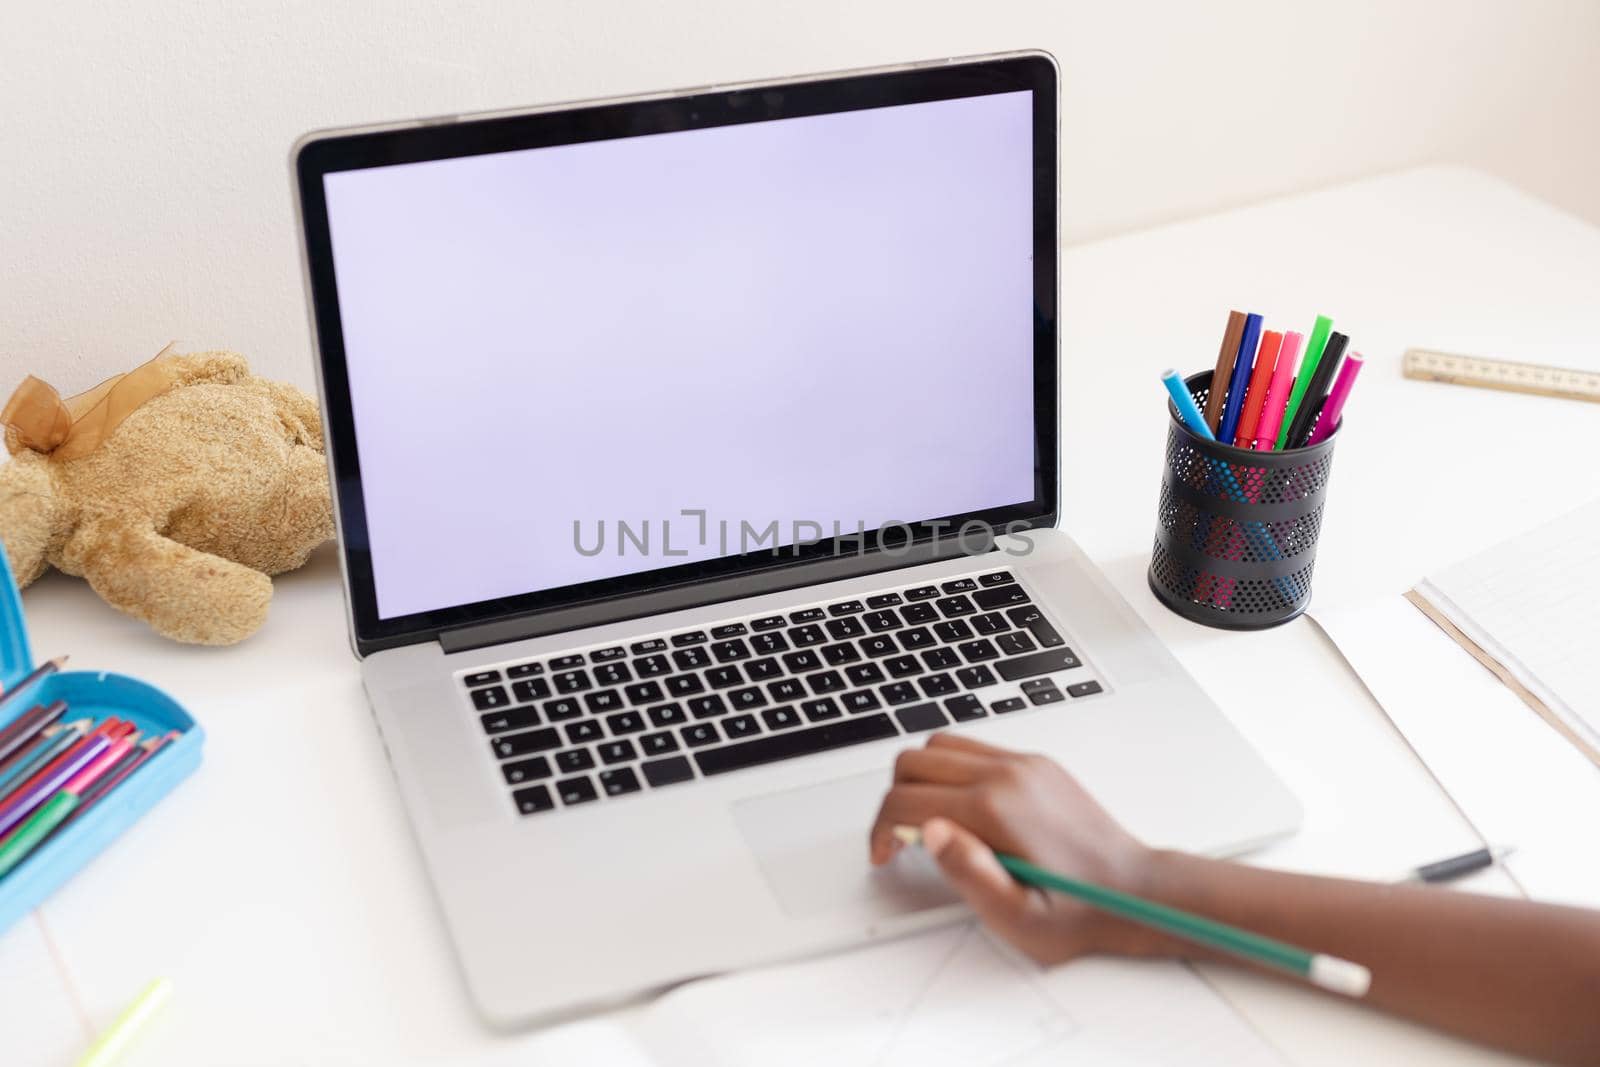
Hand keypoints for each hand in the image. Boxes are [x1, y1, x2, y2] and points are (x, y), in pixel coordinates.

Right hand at [869, 733, 1161, 963]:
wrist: (1136, 891)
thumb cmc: (1080, 910)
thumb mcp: (1016, 916)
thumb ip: (966, 873)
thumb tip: (927, 831)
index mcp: (995, 809)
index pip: (906, 799)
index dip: (880, 830)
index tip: (884, 855)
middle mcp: (1006, 774)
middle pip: (914, 760)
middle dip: (893, 799)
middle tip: (900, 839)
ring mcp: (1022, 763)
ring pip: (940, 744)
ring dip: (921, 779)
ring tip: (928, 822)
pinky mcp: (1035, 763)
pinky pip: (974, 748)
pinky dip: (951, 770)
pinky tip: (963, 809)